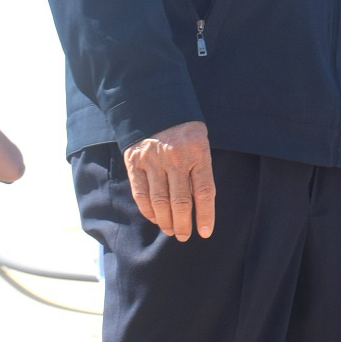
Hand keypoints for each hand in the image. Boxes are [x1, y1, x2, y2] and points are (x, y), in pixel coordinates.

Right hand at [123, 120, 216, 239]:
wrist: (155, 106)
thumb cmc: (185, 131)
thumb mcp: (201, 144)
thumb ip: (200, 171)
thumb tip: (198, 207)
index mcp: (197, 152)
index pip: (204, 191)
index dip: (205, 215)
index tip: (205, 232)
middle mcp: (175, 158)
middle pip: (181, 201)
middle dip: (183, 224)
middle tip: (184, 236)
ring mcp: (153, 160)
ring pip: (160, 201)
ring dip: (166, 221)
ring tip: (171, 230)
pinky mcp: (135, 162)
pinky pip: (141, 194)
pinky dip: (148, 210)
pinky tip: (155, 218)